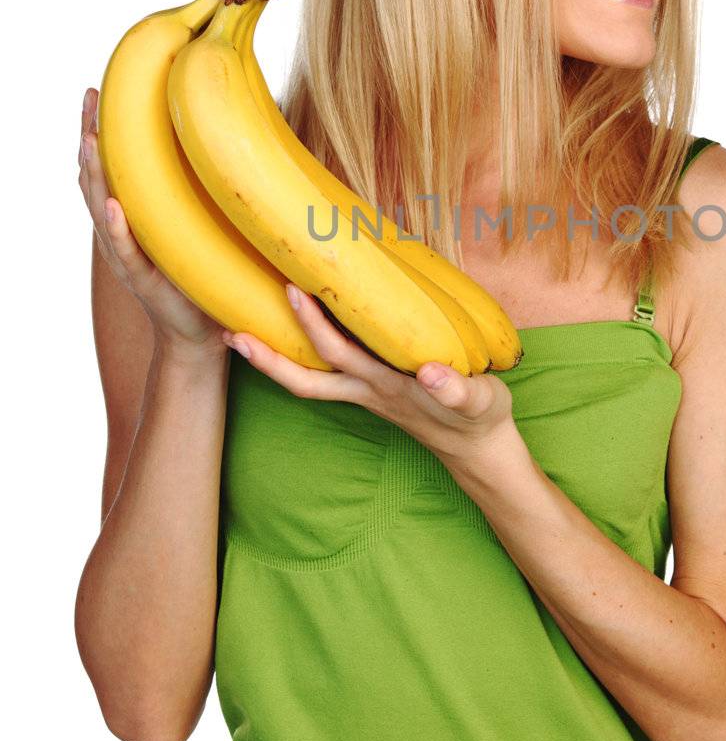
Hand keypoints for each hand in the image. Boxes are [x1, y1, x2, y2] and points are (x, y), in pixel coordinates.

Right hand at [78, 86, 225, 356]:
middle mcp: (123, 230)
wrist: (202, 331)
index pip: (112, 164)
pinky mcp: (145, 280)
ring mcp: (129, 255)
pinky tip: (112, 206)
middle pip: (97, 176)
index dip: (101, 128)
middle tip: (90, 97)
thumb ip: (201, 186)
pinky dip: (116, 228)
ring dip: (95, 173)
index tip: (99, 91)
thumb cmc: (204, 271)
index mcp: (136, 214)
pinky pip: (127, 251)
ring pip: (101, 208)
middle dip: (90, 136)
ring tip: (90, 139)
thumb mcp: (200, 221)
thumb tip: (230, 137)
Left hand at [221, 285, 516, 469]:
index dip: (314, 326)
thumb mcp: (478, 401)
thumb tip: (432, 373)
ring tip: (241, 336)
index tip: (294, 291)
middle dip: (268, 357)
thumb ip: (456, 389)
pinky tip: (295, 337)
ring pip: (311, 380)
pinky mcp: (373, 391)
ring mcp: (367, 393)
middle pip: (305, 379)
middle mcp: (367, 391)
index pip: (339, 354)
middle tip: (231, 329)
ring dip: (275, 362)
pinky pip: (328, 376)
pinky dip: (303, 358)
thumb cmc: (479, 419)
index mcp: (387, 386)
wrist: (479, 449)